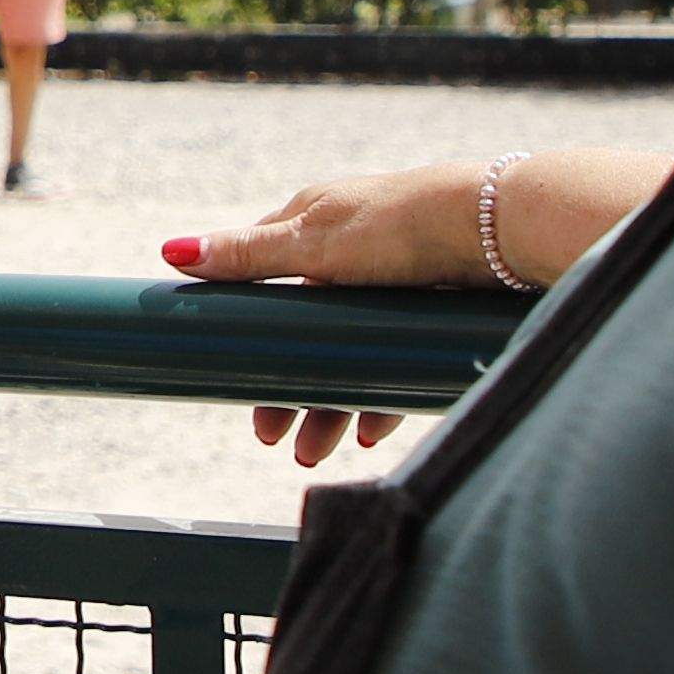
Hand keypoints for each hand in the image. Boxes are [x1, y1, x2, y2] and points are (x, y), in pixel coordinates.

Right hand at [161, 175, 487, 471]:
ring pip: (347, 354)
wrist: (498, 228)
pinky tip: (367, 427)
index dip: (241, 325)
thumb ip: (248, 256)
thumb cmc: (400, 222)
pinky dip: (376, 395)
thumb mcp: (312, 244)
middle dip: (284, 385)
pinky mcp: (430, 308)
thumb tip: (175, 252)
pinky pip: (394, 363)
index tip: (224, 370)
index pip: (261, 276)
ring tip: (313, 451)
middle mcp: (351, 252)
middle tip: (268, 434)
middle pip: (304, 330)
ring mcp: (392, 282)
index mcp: (316, 223)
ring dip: (326, 404)